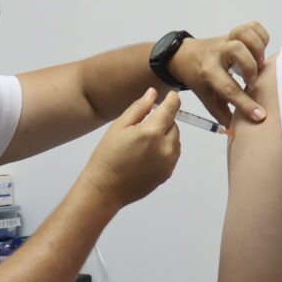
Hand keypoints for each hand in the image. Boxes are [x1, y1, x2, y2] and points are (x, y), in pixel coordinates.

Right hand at [81, 88, 180, 208]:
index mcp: (152, 132)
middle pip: (174, 125)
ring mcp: (168, 162)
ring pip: (175, 140)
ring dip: (165, 136)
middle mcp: (165, 147)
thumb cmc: (108, 157)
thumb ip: (139, 108)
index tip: (172, 96)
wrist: (106, 188)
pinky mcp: (168, 173)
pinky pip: (173, 155)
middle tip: (144, 126)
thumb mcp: (119, 126)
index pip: (172, 109)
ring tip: (144, 143)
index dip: (173, 99)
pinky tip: (146, 155)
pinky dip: (165, 150)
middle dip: (164, 121)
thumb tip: (152, 93)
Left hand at [169, 22, 269, 125]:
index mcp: (208, 71)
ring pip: (244, 33)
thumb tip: (239, 129)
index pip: (228, 88)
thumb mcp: (206, 98)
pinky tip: (260, 51)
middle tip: (252, 81)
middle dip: (250, 68)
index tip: (260, 115)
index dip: (245, 103)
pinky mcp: (234, 32)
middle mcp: (217, 52)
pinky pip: (252, 26)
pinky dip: (261, 36)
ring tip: (259, 63)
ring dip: (257, 49)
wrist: (184, 57)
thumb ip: (223, 114)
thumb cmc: (198, 79)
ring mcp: (226, 39)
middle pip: (237, 51)